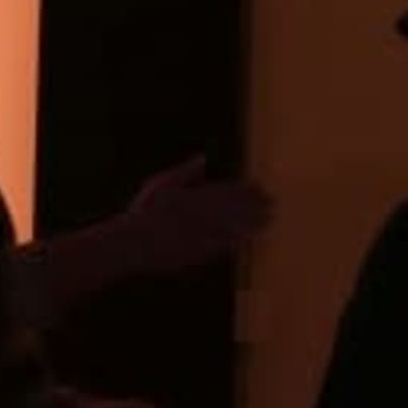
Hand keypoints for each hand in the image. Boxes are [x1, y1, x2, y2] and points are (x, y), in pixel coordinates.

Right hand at [114, 159, 272, 278]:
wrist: (134, 243)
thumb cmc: (144, 212)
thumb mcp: (161, 184)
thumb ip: (185, 172)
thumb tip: (202, 157)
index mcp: (193, 195)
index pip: (225, 190)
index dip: (245, 189)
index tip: (259, 187)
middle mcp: (201, 213)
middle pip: (234, 207)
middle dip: (254, 205)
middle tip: (273, 204)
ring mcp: (201, 233)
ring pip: (233, 225)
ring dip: (253, 222)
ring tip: (269, 220)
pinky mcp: (199, 251)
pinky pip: (224, 244)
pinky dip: (239, 240)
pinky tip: (251, 239)